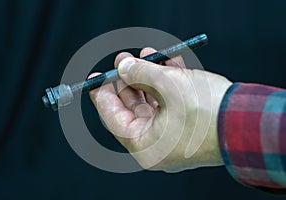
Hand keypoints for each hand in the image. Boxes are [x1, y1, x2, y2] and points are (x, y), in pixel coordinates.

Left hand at [88, 48, 231, 171]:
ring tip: (146, 54)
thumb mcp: (169, 86)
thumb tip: (123, 66)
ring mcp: (172, 136)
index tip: (96, 78)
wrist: (248, 123)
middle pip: (133, 108)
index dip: (102, 95)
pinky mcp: (186, 126)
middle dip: (129, 80)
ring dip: (149, 77)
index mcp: (145, 146)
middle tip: (123, 59)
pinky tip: (165, 62)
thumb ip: (141, 73)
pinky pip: (169, 103)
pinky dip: (167, 83)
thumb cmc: (207, 111)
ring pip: (152, 102)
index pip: (113, 118)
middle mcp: (156, 144)